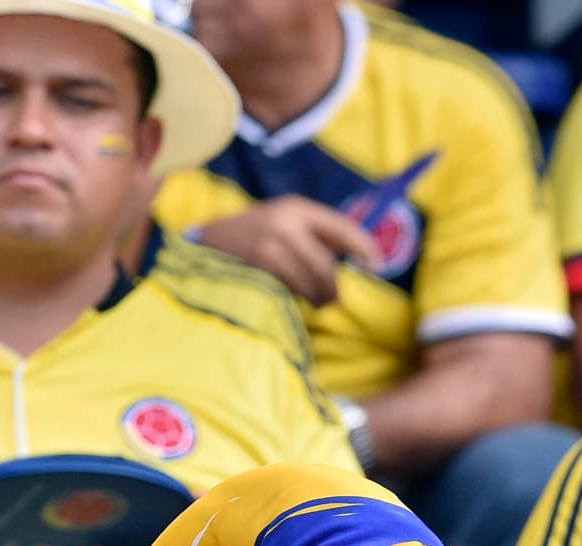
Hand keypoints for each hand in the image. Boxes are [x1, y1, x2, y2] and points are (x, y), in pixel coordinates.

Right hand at [198, 196, 379, 305]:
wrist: (205, 243)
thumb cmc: (251, 238)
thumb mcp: (281, 223)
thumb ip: (313, 235)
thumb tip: (357, 256)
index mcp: (296, 207)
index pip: (342, 228)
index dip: (365, 247)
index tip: (377, 265)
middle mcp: (286, 221)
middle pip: (327, 265)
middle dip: (334, 287)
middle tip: (334, 300)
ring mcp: (271, 244)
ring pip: (312, 281)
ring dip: (318, 298)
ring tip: (316, 303)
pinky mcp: (259, 266)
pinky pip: (292, 290)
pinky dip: (297, 298)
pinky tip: (292, 298)